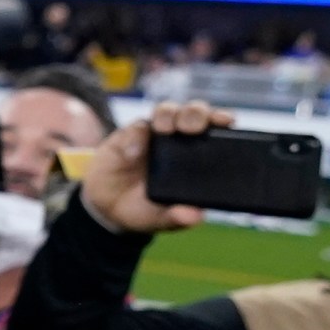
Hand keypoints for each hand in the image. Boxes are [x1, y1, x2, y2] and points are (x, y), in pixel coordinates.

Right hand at [79, 99, 232, 236]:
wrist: (105, 209)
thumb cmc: (142, 210)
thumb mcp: (160, 219)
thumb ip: (178, 218)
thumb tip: (195, 217)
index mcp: (197, 156)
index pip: (217, 130)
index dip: (222, 120)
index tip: (224, 120)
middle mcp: (179, 139)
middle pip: (195, 113)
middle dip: (196, 113)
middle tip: (191, 127)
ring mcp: (153, 135)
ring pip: (167, 110)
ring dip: (169, 114)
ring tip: (164, 130)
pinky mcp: (129, 135)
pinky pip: (136, 127)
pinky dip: (135, 136)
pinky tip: (132, 154)